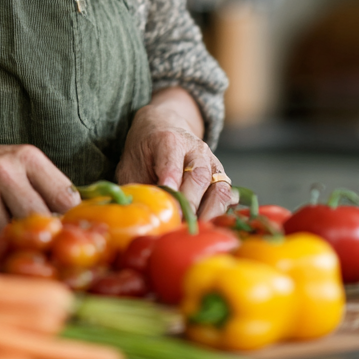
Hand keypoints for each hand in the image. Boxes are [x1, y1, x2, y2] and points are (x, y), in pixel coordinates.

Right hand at [0, 134, 78, 236]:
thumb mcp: (11, 164)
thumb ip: (40, 187)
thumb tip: (72, 223)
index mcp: (27, 156)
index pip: (66, 198)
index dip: (66, 222)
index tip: (62, 235)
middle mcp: (6, 168)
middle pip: (39, 219)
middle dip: (35, 237)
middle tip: (31, 248)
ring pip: (9, 233)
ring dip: (5, 243)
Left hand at [116, 90, 231, 218]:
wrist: (164, 127)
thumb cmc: (145, 151)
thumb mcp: (131, 163)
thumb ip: (135, 187)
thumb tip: (137, 216)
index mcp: (169, 140)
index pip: (171, 160)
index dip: (171, 179)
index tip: (167, 196)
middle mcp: (196, 149)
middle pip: (198, 177)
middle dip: (190, 204)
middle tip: (179, 225)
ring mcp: (212, 163)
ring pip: (219, 188)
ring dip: (209, 213)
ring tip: (194, 230)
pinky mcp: (221, 177)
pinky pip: (227, 197)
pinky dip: (220, 214)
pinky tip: (208, 227)